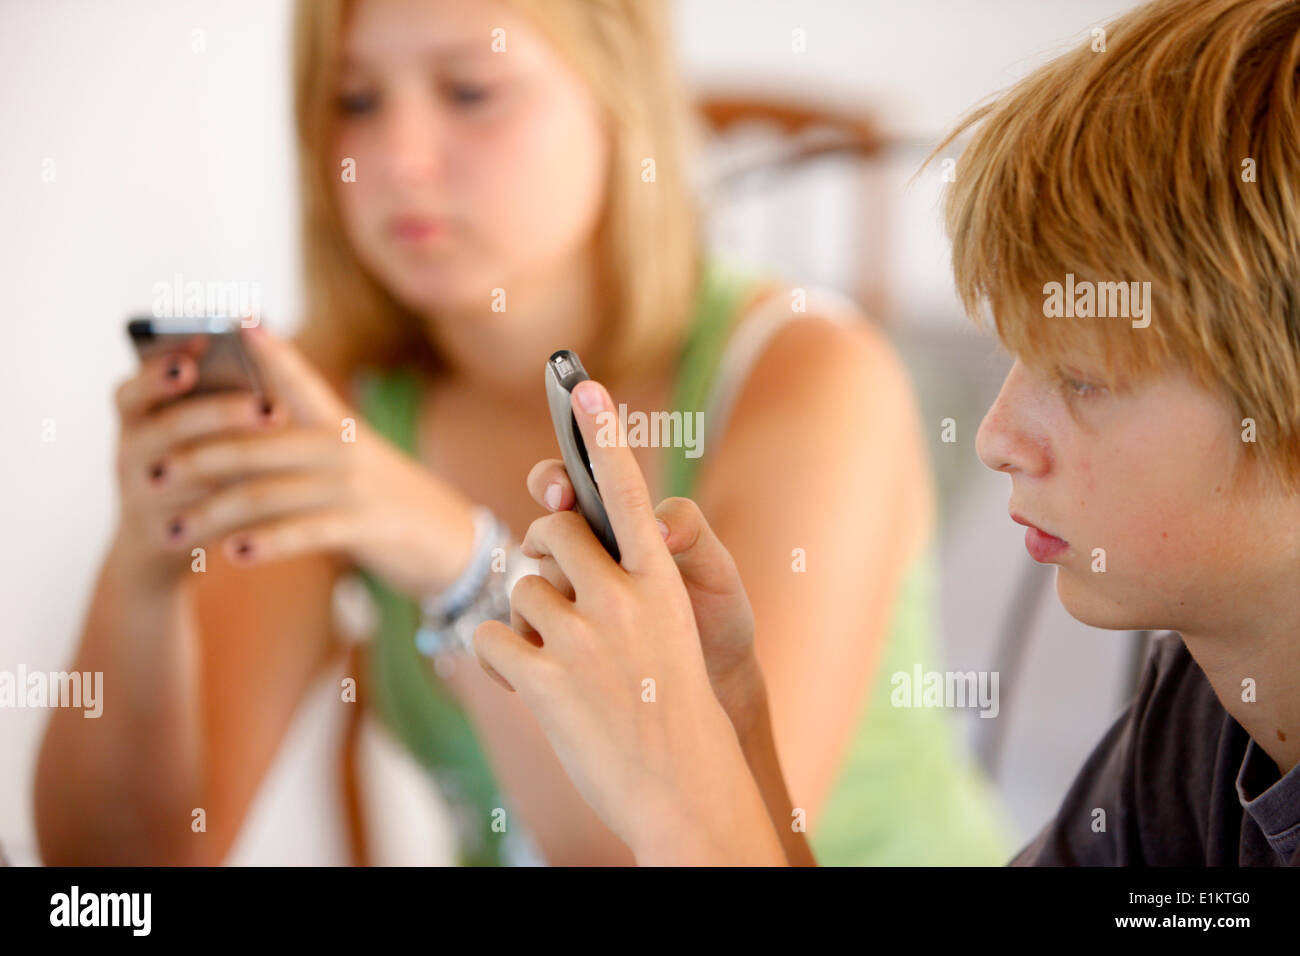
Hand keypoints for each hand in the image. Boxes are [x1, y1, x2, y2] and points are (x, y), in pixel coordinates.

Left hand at [113, 323, 476, 597]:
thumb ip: (297, 440)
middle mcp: (343, 446)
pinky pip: (302, 532)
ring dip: (212, 515)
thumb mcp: (349, 457)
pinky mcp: (362, 526)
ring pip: (267, 493)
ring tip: (172, 533)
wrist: (448, 539)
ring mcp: (353, 486)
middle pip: (257, 443)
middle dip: (196, 459)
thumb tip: (225, 434)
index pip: (297, 375)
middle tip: (148, 475)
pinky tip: (232, 555)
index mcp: (336, 421)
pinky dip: (264, 543)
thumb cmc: (383, 497)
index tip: (234, 319)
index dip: (267, 347)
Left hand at [472, 379, 784, 864]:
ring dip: (527, 618)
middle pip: (551, 528)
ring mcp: (583, 637)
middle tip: (555, 582)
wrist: (685, 786)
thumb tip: (554, 538)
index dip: (603, 435)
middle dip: (542, 548)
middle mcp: (624, 596)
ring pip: (518, 586)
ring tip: (562, 661)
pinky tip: (533, 685)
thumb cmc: (672, 700)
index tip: (583, 385)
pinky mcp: (545, 680)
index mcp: (661, 578)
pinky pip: (490, 638)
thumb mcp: (667, 627)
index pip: (629, 491)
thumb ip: (619, 577)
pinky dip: (499, 658)